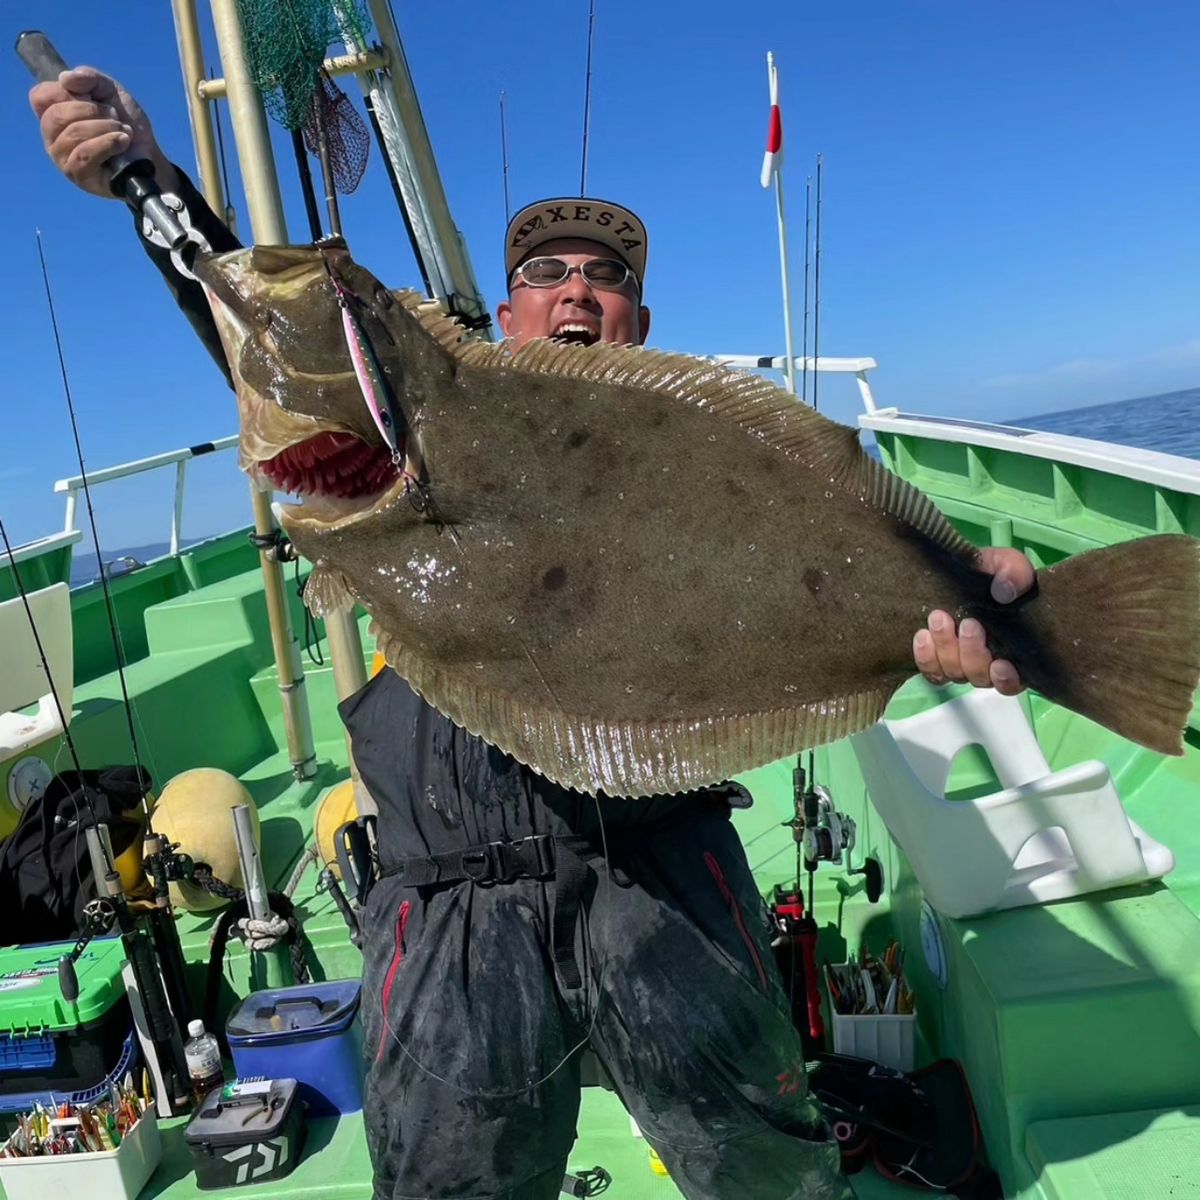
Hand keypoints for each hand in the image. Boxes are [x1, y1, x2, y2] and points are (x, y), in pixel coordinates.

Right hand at [29, 66, 177, 198]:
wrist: (149, 154)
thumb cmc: (124, 123)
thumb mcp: (110, 91)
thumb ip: (90, 78)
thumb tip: (65, 78)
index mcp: (54, 114)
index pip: (40, 96)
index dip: (65, 91)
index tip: (90, 96)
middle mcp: (52, 137)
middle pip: (57, 114)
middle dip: (92, 110)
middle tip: (115, 115)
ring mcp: (63, 159)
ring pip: (73, 134)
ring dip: (105, 127)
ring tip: (124, 131)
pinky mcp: (79, 176)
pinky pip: (84, 155)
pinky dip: (107, 143)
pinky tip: (123, 142)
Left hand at [912, 547, 1034, 694]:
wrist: (957, 570)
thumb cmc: (990, 572)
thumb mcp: (1007, 564)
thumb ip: (1015, 573)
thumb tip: (1004, 592)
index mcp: (1016, 648)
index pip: (1014, 680)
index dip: (1006, 679)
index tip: (1000, 663)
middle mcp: (988, 663)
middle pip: (980, 676)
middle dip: (973, 652)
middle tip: (968, 623)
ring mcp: (961, 663)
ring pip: (954, 673)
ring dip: (947, 649)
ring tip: (939, 618)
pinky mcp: (937, 659)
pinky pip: (931, 671)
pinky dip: (926, 657)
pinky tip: (922, 636)